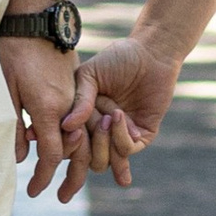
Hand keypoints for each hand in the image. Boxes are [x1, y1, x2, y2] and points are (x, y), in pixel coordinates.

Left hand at [0, 35, 89, 202]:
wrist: (38, 18)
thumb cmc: (15, 51)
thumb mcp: (6, 89)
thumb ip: (14, 125)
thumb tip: (21, 156)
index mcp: (50, 108)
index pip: (52, 153)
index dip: (43, 175)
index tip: (35, 191)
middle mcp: (69, 106)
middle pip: (79, 150)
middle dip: (72, 177)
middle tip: (63, 199)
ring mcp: (76, 96)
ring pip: (88, 136)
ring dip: (85, 161)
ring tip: (74, 181)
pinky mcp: (77, 87)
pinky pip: (86, 121)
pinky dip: (85, 140)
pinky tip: (78, 150)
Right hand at [74, 35, 181, 188]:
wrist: (151, 53)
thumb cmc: (117, 59)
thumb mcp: (90, 75)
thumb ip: (79, 101)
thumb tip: (66, 127)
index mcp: (81, 118)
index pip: (67, 144)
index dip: (64, 142)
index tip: (66, 130)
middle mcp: (98, 131)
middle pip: (82, 159)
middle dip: (85, 143)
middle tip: (96, 118)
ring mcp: (118, 136)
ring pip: (102, 162)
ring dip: (103, 144)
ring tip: (108, 118)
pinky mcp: (141, 137)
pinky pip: (125, 151)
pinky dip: (120, 137)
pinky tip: (119, 115)